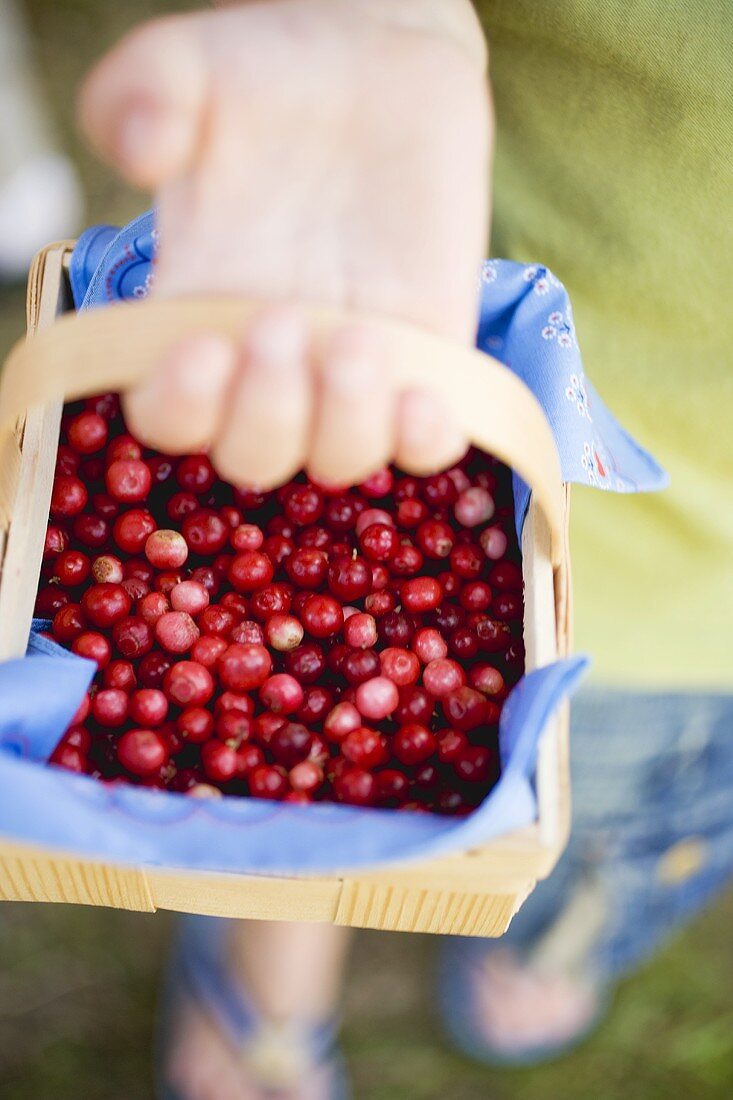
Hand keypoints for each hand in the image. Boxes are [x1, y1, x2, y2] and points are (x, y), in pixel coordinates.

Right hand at [79, 0, 491, 488]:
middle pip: (255, 453)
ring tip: (359, 339)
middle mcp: (270, 362)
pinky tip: (426, 403)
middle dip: (266, 412)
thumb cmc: (271, 73)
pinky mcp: (425, 358)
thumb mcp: (194, 66)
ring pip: (339, 456)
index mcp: (197, 315)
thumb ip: (145, 94)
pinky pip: (424, 441)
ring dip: (345, 424)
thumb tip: (140, 145)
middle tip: (282, 320)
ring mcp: (347, 369)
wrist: (380, 66)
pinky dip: (426, 441)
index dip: (181, 407)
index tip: (200, 348)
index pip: (171, 413)